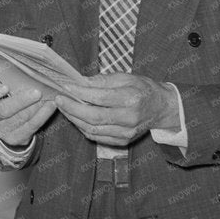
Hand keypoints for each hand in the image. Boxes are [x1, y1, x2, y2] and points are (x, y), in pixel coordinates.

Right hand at [0, 81, 55, 147]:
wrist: (3, 126)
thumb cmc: (3, 100)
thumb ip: (4, 82)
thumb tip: (21, 68)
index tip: (6, 87)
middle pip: (4, 110)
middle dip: (21, 101)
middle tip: (37, 92)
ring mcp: (0, 130)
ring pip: (20, 119)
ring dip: (36, 108)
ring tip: (48, 97)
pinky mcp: (15, 138)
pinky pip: (31, 127)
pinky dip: (43, 116)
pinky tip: (50, 106)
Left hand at [54, 72, 178, 145]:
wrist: (161, 108)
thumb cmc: (142, 89)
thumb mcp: (125, 77)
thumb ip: (101, 80)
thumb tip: (79, 82)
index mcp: (131, 99)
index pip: (100, 97)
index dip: (79, 93)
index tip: (65, 86)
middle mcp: (129, 118)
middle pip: (94, 117)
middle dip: (72, 108)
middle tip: (59, 99)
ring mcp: (126, 132)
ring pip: (92, 129)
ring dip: (74, 119)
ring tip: (64, 107)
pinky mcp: (123, 141)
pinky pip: (97, 137)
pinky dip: (82, 127)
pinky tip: (75, 118)